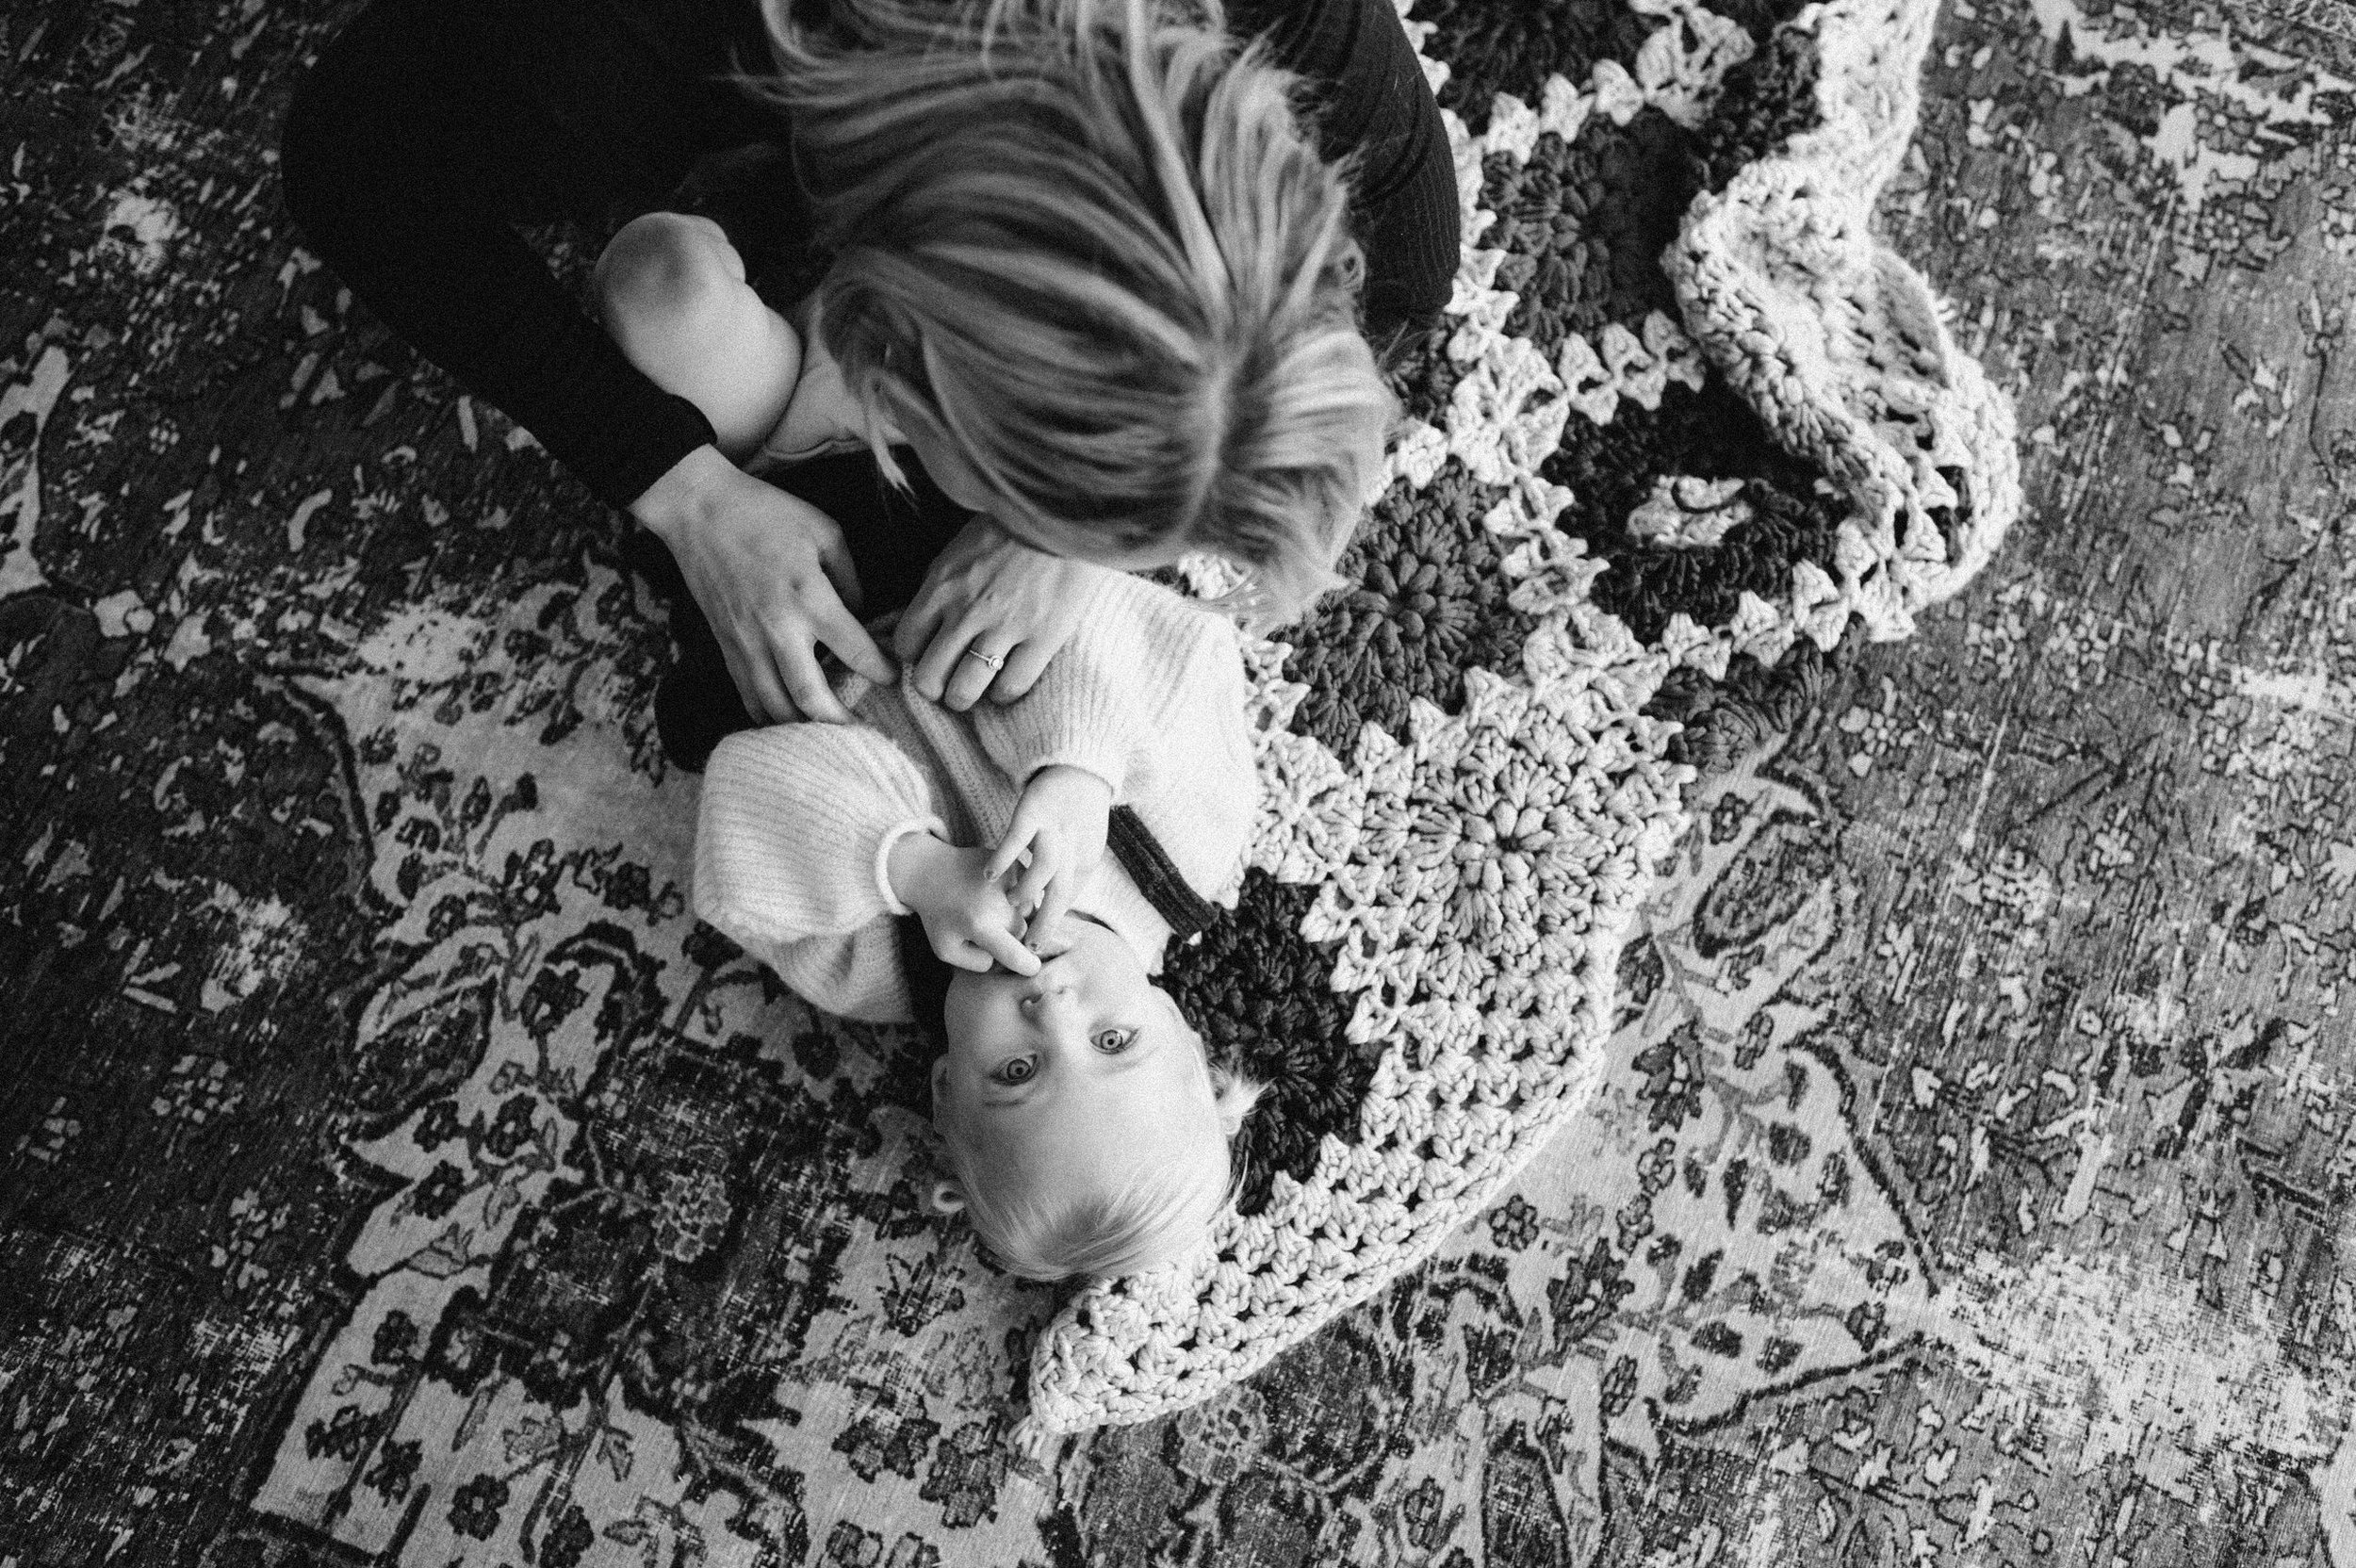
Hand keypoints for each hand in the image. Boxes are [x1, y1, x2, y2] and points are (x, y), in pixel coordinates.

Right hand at [632, 447, 895, 722]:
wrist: (700, 510)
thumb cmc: (767, 515)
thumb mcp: (825, 532)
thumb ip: (850, 578)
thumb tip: (860, 614)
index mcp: (810, 598)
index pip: (856, 651)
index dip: (881, 670)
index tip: (893, 677)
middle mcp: (779, 630)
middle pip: (812, 699)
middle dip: (841, 722)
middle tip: (863, 730)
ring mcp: (747, 643)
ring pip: (775, 708)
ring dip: (804, 727)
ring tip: (827, 732)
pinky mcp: (725, 646)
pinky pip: (747, 695)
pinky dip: (768, 715)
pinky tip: (787, 720)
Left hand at [888, 833, 1041, 975]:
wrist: (930, 870)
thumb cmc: (937, 915)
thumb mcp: (946, 949)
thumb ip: (975, 963)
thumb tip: (1002, 958)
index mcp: (980, 926)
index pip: (1016, 955)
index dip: (1027, 966)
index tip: (1031, 968)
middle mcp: (997, 904)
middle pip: (1023, 932)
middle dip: (1011, 935)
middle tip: (987, 927)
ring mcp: (1007, 881)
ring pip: (1028, 910)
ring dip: (1015, 914)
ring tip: (990, 907)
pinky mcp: (1012, 866)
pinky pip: (1026, 889)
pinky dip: (1015, 894)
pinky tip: (994, 891)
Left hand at [895, 519, 1108, 710]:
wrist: (1064, 513)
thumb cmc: (1011, 528)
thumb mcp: (959, 550)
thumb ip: (941, 588)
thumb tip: (927, 624)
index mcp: (942, 586)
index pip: (906, 642)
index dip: (915, 656)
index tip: (928, 655)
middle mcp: (966, 611)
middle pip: (929, 676)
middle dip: (933, 689)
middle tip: (945, 686)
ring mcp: (1005, 627)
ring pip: (965, 689)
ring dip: (963, 698)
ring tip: (971, 693)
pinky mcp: (1042, 637)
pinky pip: (1011, 686)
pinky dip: (1003, 695)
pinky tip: (1005, 686)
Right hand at [987, 765, 1111, 945]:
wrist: (1080, 771)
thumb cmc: (1076, 816)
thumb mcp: (1080, 853)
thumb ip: (1069, 880)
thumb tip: (1059, 913)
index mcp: (1081, 862)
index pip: (1066, 900)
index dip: (1052, 925)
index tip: (1036, 949)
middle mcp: (1071, 847)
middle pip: (1060, 890)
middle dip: (1045, 920)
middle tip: (1030, 944)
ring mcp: (1052, 827)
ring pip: (1045, 865)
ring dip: (1028, 888)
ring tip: (1011, 902)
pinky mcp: (1034, 809)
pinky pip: (1019, 835)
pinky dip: (1006, 855)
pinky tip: (990, 874)